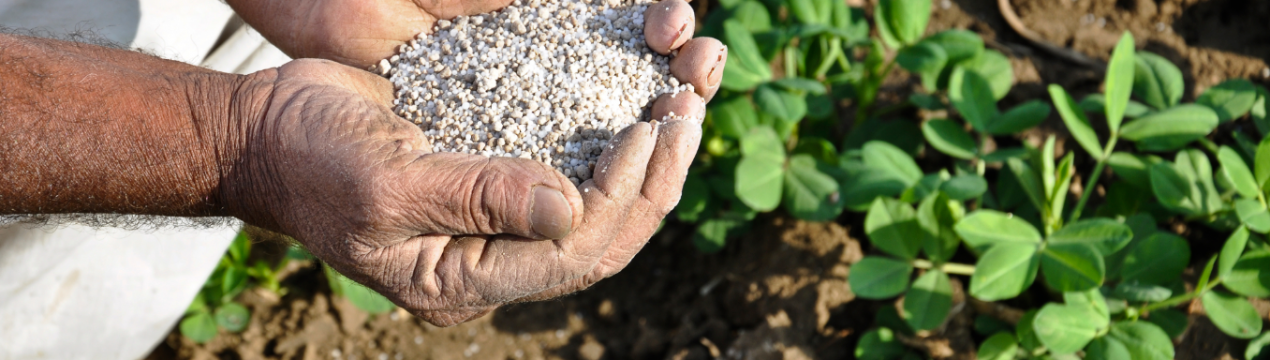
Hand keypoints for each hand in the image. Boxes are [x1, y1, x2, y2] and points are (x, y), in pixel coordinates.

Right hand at [222, 0, 723, 325]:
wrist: (269, 130)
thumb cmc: (309, 160)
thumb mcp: (383, 183)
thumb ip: (473, 198)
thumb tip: (569, 207)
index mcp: (462, 280)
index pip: (570, 257)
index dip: (622, 199)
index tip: (646, 132)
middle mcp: (491, 258)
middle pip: (601, 237)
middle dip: (654, 180)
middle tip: (687, 114)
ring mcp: (497, 220)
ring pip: (600, 203)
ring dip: (647, 157)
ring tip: (683, 98)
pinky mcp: (498, 174)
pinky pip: (573, 164)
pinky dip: (610, 130)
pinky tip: (639, 89)